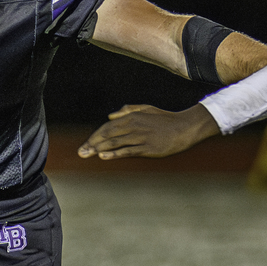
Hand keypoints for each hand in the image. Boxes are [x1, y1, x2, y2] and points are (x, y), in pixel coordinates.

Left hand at [78, 103, 218, 159]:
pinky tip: (103, 156)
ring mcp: (140, 137)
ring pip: (115, 143)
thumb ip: (128, 110)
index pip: (107, 127)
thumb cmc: (165, 119)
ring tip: (87, 155)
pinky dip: (114, 153)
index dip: (95, 136)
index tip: (86, 144)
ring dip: (99, 149)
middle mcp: (134, 126)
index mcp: (132, 117)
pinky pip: (127, 151)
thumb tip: (110, 116)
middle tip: (81, 152)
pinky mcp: (147, 148)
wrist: (185, 127)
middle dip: (92, 143)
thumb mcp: (146, 109)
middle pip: (107, 135)